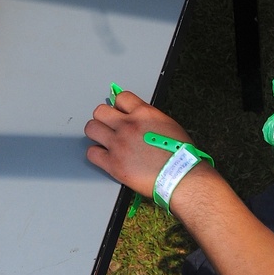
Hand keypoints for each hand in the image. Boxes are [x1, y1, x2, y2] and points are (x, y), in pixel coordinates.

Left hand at [84, 90, 208, 197]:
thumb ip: (148, 118)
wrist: (181, 177)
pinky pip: (92, 153)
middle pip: (100, 111)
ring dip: (97, 133)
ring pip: (91, 129)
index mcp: (144, 113)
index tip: (120, 112)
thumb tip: (137, 118)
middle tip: (109, 126)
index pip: (120, 97)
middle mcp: (128, 126)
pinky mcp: (113, 164)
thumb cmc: (181, 154)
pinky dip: (96, 154)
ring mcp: (119, 144)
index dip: (119, 105)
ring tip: (103, 139)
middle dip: (104, 118)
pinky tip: (104, 156)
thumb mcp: (168, 124)